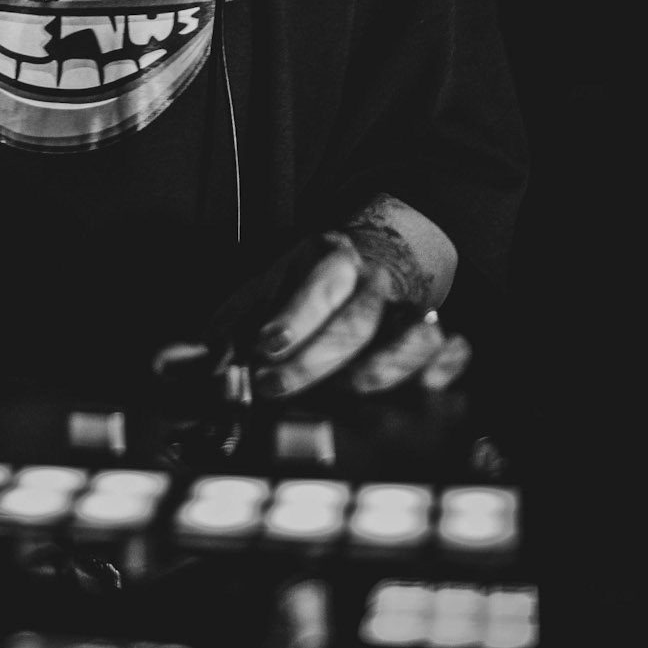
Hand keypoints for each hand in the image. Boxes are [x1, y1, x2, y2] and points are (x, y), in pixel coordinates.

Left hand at [252, 229, 469, 398]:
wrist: (374, 257)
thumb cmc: (311, 284)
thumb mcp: (267, 288)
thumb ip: (232, 323)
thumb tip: (194, 358)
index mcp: (333, 259)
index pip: (318, 284)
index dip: (293, 317)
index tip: (265, 345)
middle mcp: (376, 282)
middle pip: (357, 321)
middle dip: (315, 359)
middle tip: (275, 385)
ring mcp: (412, 308)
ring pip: (412, 335)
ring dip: (381, 369)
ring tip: (346, 390)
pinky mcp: (438, 334)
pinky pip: (453, 350)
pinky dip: (444, 370)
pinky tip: (425, 389)